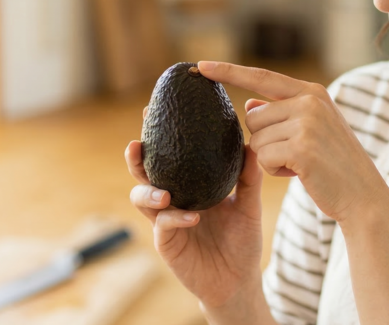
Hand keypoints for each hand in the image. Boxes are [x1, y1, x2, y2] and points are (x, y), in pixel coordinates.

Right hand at [126, 108, 263, 308]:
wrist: (239, 279)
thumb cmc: (242, 240)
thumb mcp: (249, 205)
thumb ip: (249, 178)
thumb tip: (252, 144)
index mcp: (189, 183)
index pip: (168, 154)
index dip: (157, 134)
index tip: (151, 109)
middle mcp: (172, 198)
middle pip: (144, 172)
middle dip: (136, 158)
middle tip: (137, 144)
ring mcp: (166, 221)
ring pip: (142, 199)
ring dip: (148, 192)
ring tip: (163, 193)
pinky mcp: (167, 243)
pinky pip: (163, 227)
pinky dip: (175, 219)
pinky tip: (191, 216)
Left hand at [196, 61, 388, 222]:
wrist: (363, 195)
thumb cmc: (333, 164)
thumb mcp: (312, 131)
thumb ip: (282, 114)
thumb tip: (249, 106)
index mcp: (312, 92)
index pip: (261, 76)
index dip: (228, 71)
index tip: (199, 66)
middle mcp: (309, 101)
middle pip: (253, 117)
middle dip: (264, 140)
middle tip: (295, 154)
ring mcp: (307, 122)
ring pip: (256, 140)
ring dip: (270, 158)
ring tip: (300, 164)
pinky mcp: (301, 147)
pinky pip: (263, 158)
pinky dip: (276, 171)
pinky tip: (300, 173)